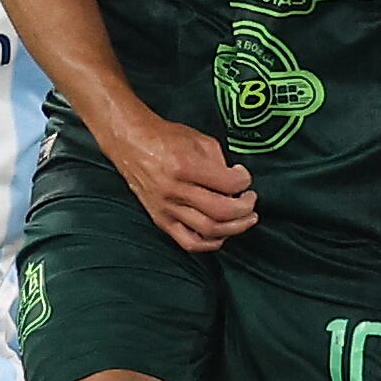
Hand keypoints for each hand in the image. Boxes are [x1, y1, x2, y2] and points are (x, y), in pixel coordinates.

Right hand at [106, 110, 255, 250]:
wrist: (131, 143)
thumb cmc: (164, 138)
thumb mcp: (198, 139)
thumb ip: (220, 162)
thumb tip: (236, 184)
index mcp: (185, 166)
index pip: (228, 184)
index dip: (244, 182)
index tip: (244, 177)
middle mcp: (174, 190)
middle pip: (221, 212)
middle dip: (245, 209)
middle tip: (250, 201)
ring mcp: (166, 208)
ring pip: (208, 230)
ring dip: (234, 227)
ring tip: (244, 219)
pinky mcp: (161, 220)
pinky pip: (189, 242)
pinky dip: (210, 243)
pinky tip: (221, 234)